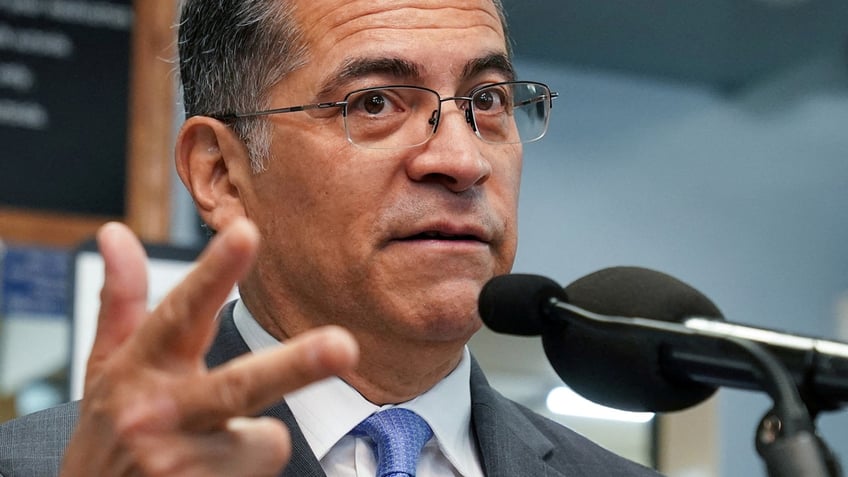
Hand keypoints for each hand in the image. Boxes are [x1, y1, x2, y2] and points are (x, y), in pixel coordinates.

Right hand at [60, 218, 358, 476]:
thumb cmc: (108, 435)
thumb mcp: (105, 369)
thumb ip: (120, 301)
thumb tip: (115, 232)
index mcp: (139, 369)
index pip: (181, 313)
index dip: (215, 274)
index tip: (245, 233)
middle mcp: (158, 414)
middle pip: (239, 385)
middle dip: (295, 366)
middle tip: (344, 347)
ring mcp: (178, 463)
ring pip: (268, 438)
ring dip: (253, 442)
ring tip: (207, 453)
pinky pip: (265, 469)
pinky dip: (250, 471)